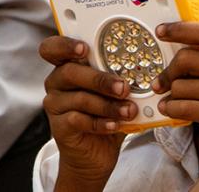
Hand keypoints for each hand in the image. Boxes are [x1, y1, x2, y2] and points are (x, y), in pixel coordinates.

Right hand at [39, 35, 133, 188]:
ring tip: (129, 111)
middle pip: (70, 72)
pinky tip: (115, 125)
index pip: (53, 48)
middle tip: (123, 88)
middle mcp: (56, 83)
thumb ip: (119, 79)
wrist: (95, 155)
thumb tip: (145, 71)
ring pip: (80, 99)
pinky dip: (101, 122)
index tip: (84, 49)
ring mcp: (55, 105)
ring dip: (108, 105)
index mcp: (67, 67)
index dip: (65, 45)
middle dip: (100, 79)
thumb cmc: (105, 116)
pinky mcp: (59, 127)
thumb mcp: (113, 94)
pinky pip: (79, 120)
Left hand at [153, 1, 198, 176]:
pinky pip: (184, 106)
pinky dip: (172, 109)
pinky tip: (171, 110)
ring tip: (174, 100)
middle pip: (188, 58)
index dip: (181, 29)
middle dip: (169, 70)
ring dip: (171, 94)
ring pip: (182, 84)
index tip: (161, 31)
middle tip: (160, 81)